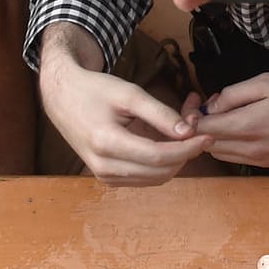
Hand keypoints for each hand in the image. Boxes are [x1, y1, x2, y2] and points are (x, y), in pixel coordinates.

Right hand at [39, 44, 210, 184]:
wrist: (62, 98)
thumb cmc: (94, 90)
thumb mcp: (129, 94)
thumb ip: (160, 114)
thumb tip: (189, 133)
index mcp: (105, 142)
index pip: (159, 156)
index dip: (188, 148)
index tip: (206, 136)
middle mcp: (103, 166)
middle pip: (161, 171)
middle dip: (185, 153)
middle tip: (196, 129)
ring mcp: (104, 175)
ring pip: (156, 178)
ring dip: (176, 159)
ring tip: (183, 132)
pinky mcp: (108, 178)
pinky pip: (146, 178)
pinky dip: (162, 164)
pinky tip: (168, 143)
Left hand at [194, 73, 268, 171]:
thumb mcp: (266, 82)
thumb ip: (233, 94)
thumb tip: (213, 106)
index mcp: (247, 127)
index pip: (200, 129)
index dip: (191, 115)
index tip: (197, 101)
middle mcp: (253, 150)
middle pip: (208, 146)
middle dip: (201, 128)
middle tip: (210, 107)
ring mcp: (266, 161)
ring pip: (225, 156)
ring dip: (218, 139)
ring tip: (229, 118)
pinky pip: (245, 159)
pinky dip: (238, 147)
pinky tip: (250, 129)